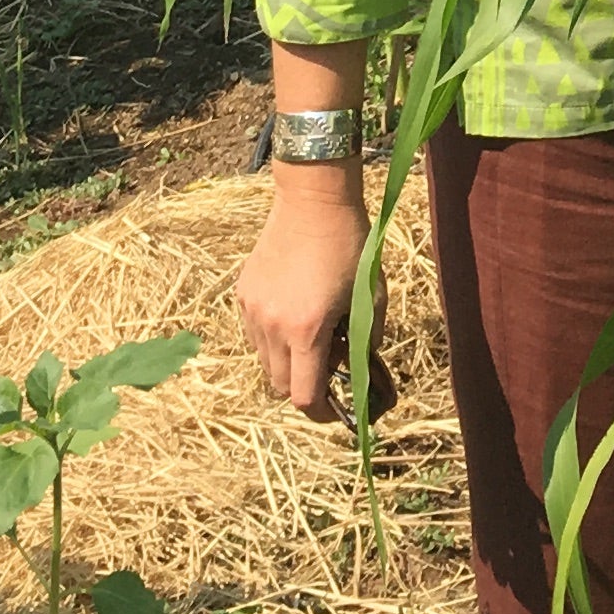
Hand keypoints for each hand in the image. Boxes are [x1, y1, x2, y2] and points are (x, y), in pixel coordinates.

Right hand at [236, 181, 391, 425]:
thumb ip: (366, 342)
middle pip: (279, 385)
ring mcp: (252, 310)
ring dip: (286, 361)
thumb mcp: (371, 297)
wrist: (313, 200)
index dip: (320, 412)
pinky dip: (272, 337)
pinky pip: (255, 334)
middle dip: (303, 385)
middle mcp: (272, 326)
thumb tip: (360, 371)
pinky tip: (293, 309)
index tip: (336, 410)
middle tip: (328, 361)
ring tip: (311, 331)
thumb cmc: (350, 246)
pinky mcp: (242, 293)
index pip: (303, 396)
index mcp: (306, 330)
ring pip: (263, 361)